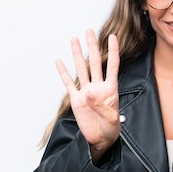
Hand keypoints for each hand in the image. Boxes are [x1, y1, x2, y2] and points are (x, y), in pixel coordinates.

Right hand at [55, 29, 119, 161]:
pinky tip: (59, 61)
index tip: (112, 36)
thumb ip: (102, 105)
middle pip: (94, 62)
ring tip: (74, 39)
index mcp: (111, 89)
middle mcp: (98, 87)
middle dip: (92, 46)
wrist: (100, 140)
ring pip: (81, 69)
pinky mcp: (76, 100)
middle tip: (89, 31)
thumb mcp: (112, 119)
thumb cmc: (111, 129)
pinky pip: (68, 83)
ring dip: (77, 55)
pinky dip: (63, 73)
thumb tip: (88, 93)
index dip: (113, 51)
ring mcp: (86, 92)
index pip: (112, 65)